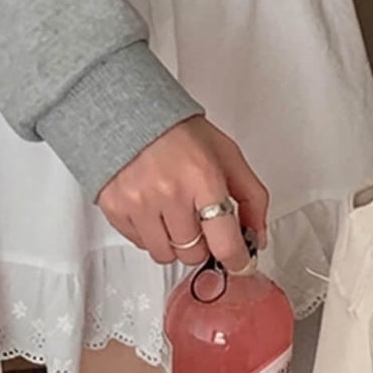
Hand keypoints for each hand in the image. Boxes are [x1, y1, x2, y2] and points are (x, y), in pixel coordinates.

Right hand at [95, 114, 268, 272]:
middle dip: (201, 242)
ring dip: (174, 241)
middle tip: (198, 218)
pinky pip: (139, 244)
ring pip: (165, 255)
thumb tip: (257, 237)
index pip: (224, 243)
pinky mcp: (115, 207)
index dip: (237, 260)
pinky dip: (149, 233)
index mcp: (202, 177)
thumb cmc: (179, 131)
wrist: (131, 109)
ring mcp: (139, 202)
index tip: (240, 262)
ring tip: (173, 211)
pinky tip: (152, 206)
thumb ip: (252, 197)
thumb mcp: (227, 154)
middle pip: (193, 254)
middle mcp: (169, 192)